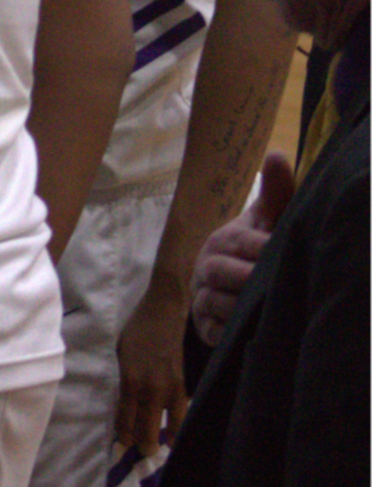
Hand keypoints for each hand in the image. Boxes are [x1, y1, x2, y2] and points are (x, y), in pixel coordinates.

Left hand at [113, 278, 189, 452]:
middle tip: (140, 452)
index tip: (122, 443)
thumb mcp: (121, 354)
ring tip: (158, 447)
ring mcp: (170, 387)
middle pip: (147, 427)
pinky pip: (180, 411)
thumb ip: (125, 380)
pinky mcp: (183, 383)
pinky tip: (173, 431)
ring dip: (163, 437)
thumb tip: (125, 401)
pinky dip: (177, 423)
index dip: (124, 433)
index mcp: (131, 379)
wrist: (164, 312)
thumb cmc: (136, 330)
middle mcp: (151, 388)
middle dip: (143, 443)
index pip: (126, 417)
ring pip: (169, 424)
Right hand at [192, 150, 294, 344]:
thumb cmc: (260, 248)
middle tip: (279, 287)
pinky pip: (211, 332)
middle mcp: (207, 266)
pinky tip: (250, 331)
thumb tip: (276, 154)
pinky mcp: (204, 327)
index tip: (284, 254)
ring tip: (269, 311)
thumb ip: (276, 193)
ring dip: (242, 308)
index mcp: (224, 239)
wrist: (237, 284)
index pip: (242, 243)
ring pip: (216, 303)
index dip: (265, 250)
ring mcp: (203, 297)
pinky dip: (228, 332)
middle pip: (221, 272)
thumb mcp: (270, 221)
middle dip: (250, 280)